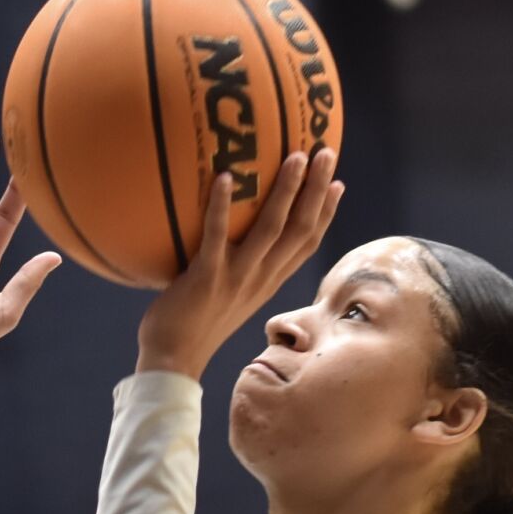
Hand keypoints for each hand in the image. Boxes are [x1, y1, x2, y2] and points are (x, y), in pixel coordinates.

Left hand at [136, 149, 342, 380]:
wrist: (173, 361)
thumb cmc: (193, 325)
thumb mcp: (228, 295)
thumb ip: (237, 267)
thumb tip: (231, 237)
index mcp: (269, 282)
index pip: (307, 244)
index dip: (326, 213)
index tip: (338, 183)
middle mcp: (261, 278)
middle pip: (301, 229)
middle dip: (318, 189)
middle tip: (326, 152)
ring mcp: (236, 278)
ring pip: (271, 229)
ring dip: (286, 191)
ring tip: (296, 156)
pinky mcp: (207, 278)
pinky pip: (217, 236)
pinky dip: (222, 207)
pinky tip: (225, 177)